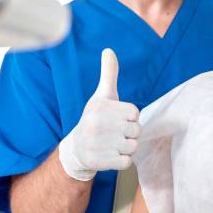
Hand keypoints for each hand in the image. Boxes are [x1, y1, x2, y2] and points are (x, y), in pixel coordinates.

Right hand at [59, 49, 140, 180]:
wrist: (76, 148)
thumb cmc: (95, 118)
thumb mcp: (102, 96)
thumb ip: (109, 73)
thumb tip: (108, 50)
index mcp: (101, 107)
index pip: (135, 113)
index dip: (129, 118)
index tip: (116, 119)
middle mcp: (98, 125)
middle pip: (137, 130)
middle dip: (130, 133)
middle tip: (114, 133)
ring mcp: (98, 144)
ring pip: (134, 146)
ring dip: (127, 147)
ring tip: (112, 144)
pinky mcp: (100, 162)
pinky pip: (127, 162)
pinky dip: (122, 161)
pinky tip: (110, 155)